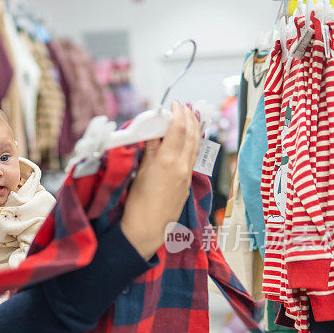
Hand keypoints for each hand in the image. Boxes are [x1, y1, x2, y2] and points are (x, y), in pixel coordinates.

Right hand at [120, 101, 200, 259]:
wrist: (148, 229)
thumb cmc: (138, 203)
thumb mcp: (141, 172)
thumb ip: (150, 150)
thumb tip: (154, 132)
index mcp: (168, 160)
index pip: (178, 129)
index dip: (177, 113)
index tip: (174, 103)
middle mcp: (182, 166)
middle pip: (191, 135)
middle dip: (189, 117)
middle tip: (184, 107)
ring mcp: (187, 175)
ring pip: (195, 146)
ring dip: (194, 129)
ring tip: (191, 118)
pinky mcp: (187, 183)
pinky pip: (193, 157)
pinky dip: (193, 143)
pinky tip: (189, 140)